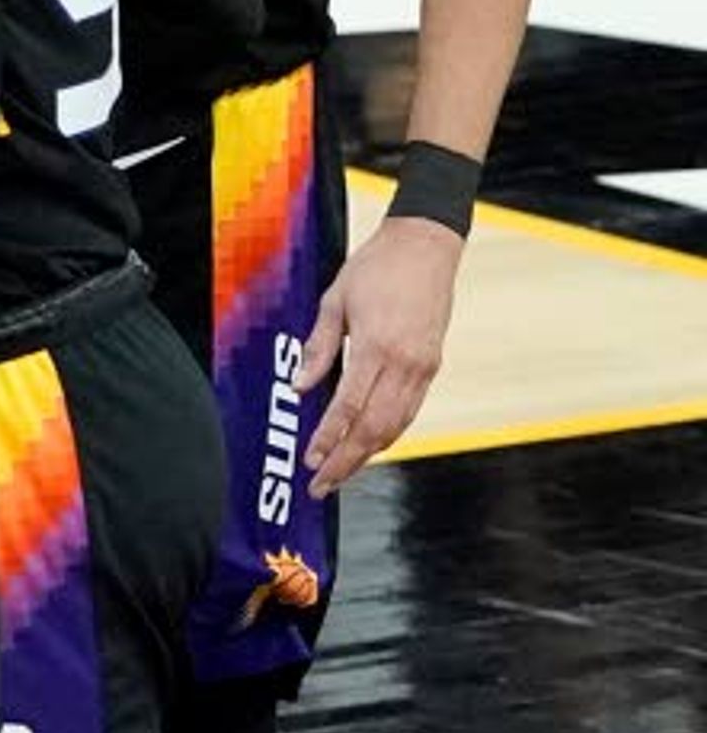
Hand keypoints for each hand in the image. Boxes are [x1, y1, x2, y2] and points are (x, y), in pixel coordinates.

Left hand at [296, 214, 463, 492]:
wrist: (426, 247)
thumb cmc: (374, 269)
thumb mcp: (334, 301)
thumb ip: (318, 348)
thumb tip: (300, 388)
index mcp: (376, 346)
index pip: (348, 406)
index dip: (328, 439)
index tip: (310, 462)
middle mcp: (405, 363)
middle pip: (374, 427)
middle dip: (345, 461)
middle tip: (320, 485)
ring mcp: (423, 367)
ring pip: (396, 425)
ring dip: (366, 454)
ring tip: (340, 474)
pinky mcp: (433, 366)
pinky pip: (410, 411)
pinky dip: (389, 434)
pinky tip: (369, 446)